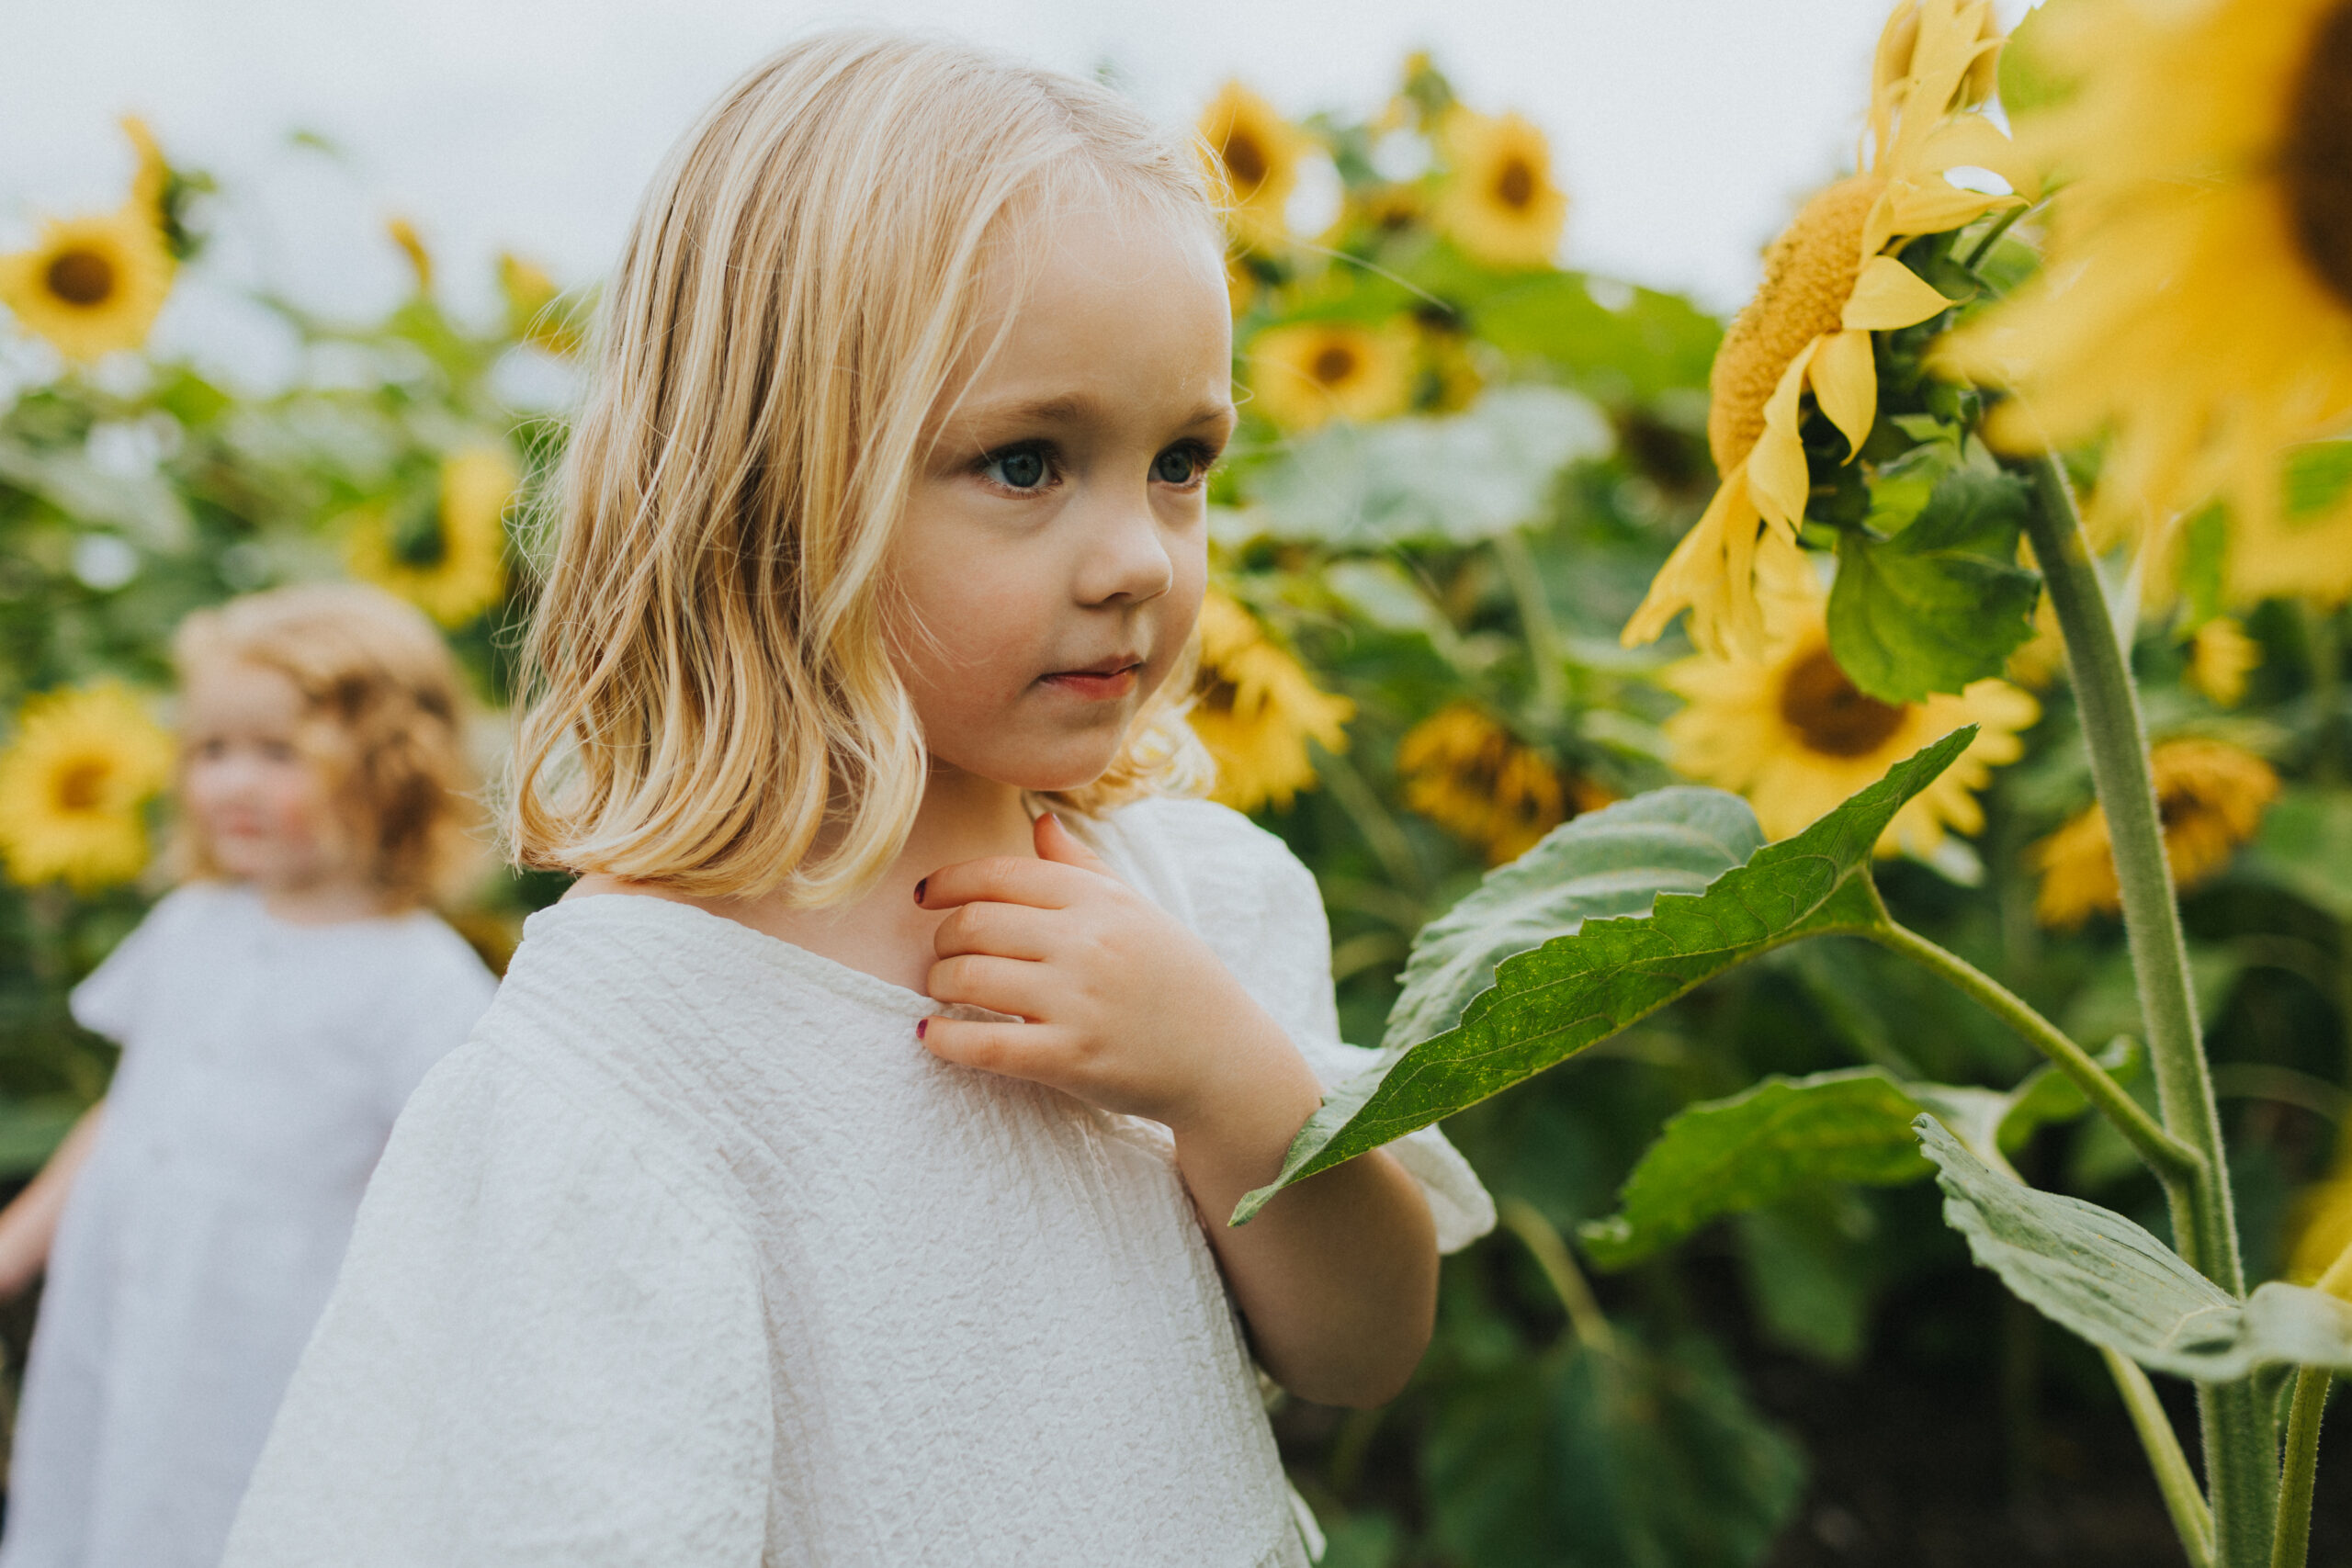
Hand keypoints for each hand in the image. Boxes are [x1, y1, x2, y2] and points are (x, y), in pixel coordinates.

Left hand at [916, 814, 1321, 1140]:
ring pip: (969, 980)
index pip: (1001, 875)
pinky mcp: (1071, 1059)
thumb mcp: (1137, 908)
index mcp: (1099, 900)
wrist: (1224, 1056)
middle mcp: (1087, 943)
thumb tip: (1037, 821)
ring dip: (939, 986)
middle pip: (974, 925)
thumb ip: (1082, 865)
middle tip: (942, 956)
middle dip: (942, 940)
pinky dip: (946, 1040)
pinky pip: (986, 1044)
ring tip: (942, 993)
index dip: (949, 882)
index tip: (925, 896)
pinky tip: (932, 1037)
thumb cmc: (1176, 978)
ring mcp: (1078, 1002)